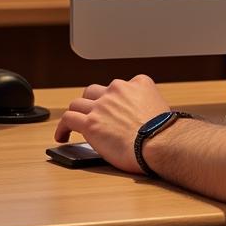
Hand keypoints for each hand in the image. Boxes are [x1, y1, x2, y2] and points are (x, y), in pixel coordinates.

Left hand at [53, 74, 171, 174]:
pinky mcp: (90, 123)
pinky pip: (68, 119)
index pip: (119, 86)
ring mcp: (102, 105)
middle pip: (95, 91)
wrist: (158, 142)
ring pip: (78, 103)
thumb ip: (146, 106)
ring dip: (76, 113)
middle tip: (91, 116)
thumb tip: (141, 120)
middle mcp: (118, 90)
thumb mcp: (160, 106)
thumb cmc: (163, 132)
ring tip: (72, 125)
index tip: (113, 111)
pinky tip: (62, 136)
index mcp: (138, 83)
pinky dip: (62, 127)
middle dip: (91, 103)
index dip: (114, 100)